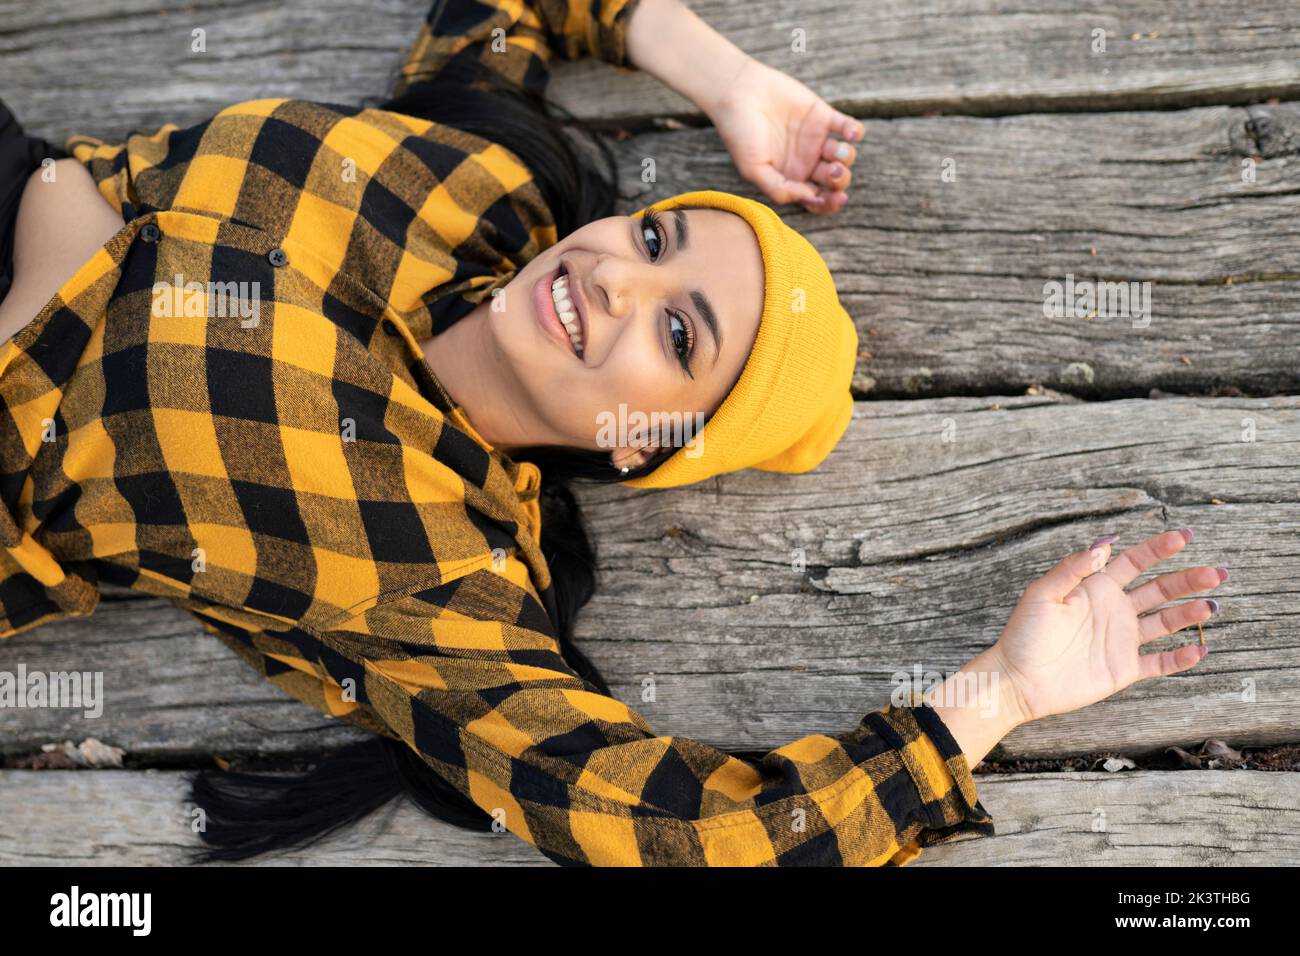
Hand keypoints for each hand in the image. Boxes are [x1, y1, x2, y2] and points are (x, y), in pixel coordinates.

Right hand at [704, 56, 862, 214]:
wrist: (738, 93)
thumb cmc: (739, 133)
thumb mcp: (753, 169)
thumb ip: (779, 189)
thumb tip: (810, 197)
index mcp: (790, 178)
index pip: (817, 198)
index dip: (830, 203)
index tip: (835, 199)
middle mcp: (806, 162)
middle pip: (835, 179)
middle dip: (839, 179)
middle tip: (831, 170)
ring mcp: (816, 139)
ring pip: (844, 156)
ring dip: (847, 157)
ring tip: (836, 150)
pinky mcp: (822, 115)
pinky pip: (848, 127)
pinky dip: (855, 132)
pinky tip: (851, 134)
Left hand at [990, 529, 1223, 724]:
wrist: (1018, 680)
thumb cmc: (1024, 635)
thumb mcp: (1043, 594)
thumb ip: (1073, 569)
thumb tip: (1103, 546)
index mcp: (1096, 588)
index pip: (1134, 562)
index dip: (1159, 548)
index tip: (1185, 536)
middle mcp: (1114, 610)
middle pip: (1159, 590)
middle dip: (1187, 579)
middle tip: (1216, 573)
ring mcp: (1121, 640)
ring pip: (1165, 622)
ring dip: (1189, 613)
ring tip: (1211, 606)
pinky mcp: (1124, 669)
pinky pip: (1159, 663)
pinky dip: (1180, 658)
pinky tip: (1199, 649)